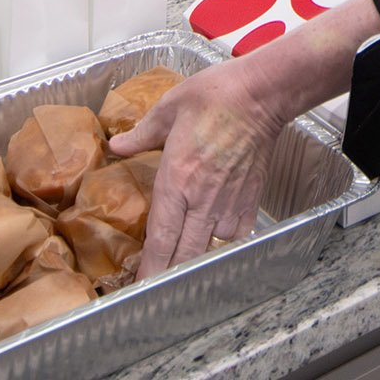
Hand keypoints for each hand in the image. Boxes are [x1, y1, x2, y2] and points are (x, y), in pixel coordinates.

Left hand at [110, 57, 286, 278]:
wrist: (262, 93)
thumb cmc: (216, 95)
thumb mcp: (169, 108)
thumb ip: (142, 134)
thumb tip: (117, 145)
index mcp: (177, 179)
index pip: (161, 237)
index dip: (150, 267)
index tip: (140, 285)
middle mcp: (202, 197)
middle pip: (185, 252)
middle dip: (169, 274)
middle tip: (156, 286)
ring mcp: (230, 199)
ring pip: (211, 247)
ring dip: (196, 259)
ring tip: (184, 264)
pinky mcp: (251, 195)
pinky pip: (237, 232)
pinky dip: (226, 240)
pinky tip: (217, 236)